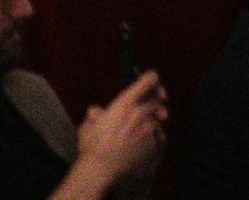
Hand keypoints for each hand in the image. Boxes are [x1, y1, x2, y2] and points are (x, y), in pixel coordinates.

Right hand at [69, 73, 168, 188]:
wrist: (102, 169)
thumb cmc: (92, 145)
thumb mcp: (89, 124)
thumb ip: (96, 115)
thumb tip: (98, 112)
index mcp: (125, 102)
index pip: (149, 80)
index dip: (152, 80)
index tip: (152, 85)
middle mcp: (141, 112)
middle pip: (158, 100)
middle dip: (154, 102)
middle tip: (147, 109)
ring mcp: (150, 129)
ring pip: (159, 119)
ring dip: (153, 122)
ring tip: (141, 130)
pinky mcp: (155, 144)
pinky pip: (160, 137)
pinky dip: (154, 139)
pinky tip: (143, 144)